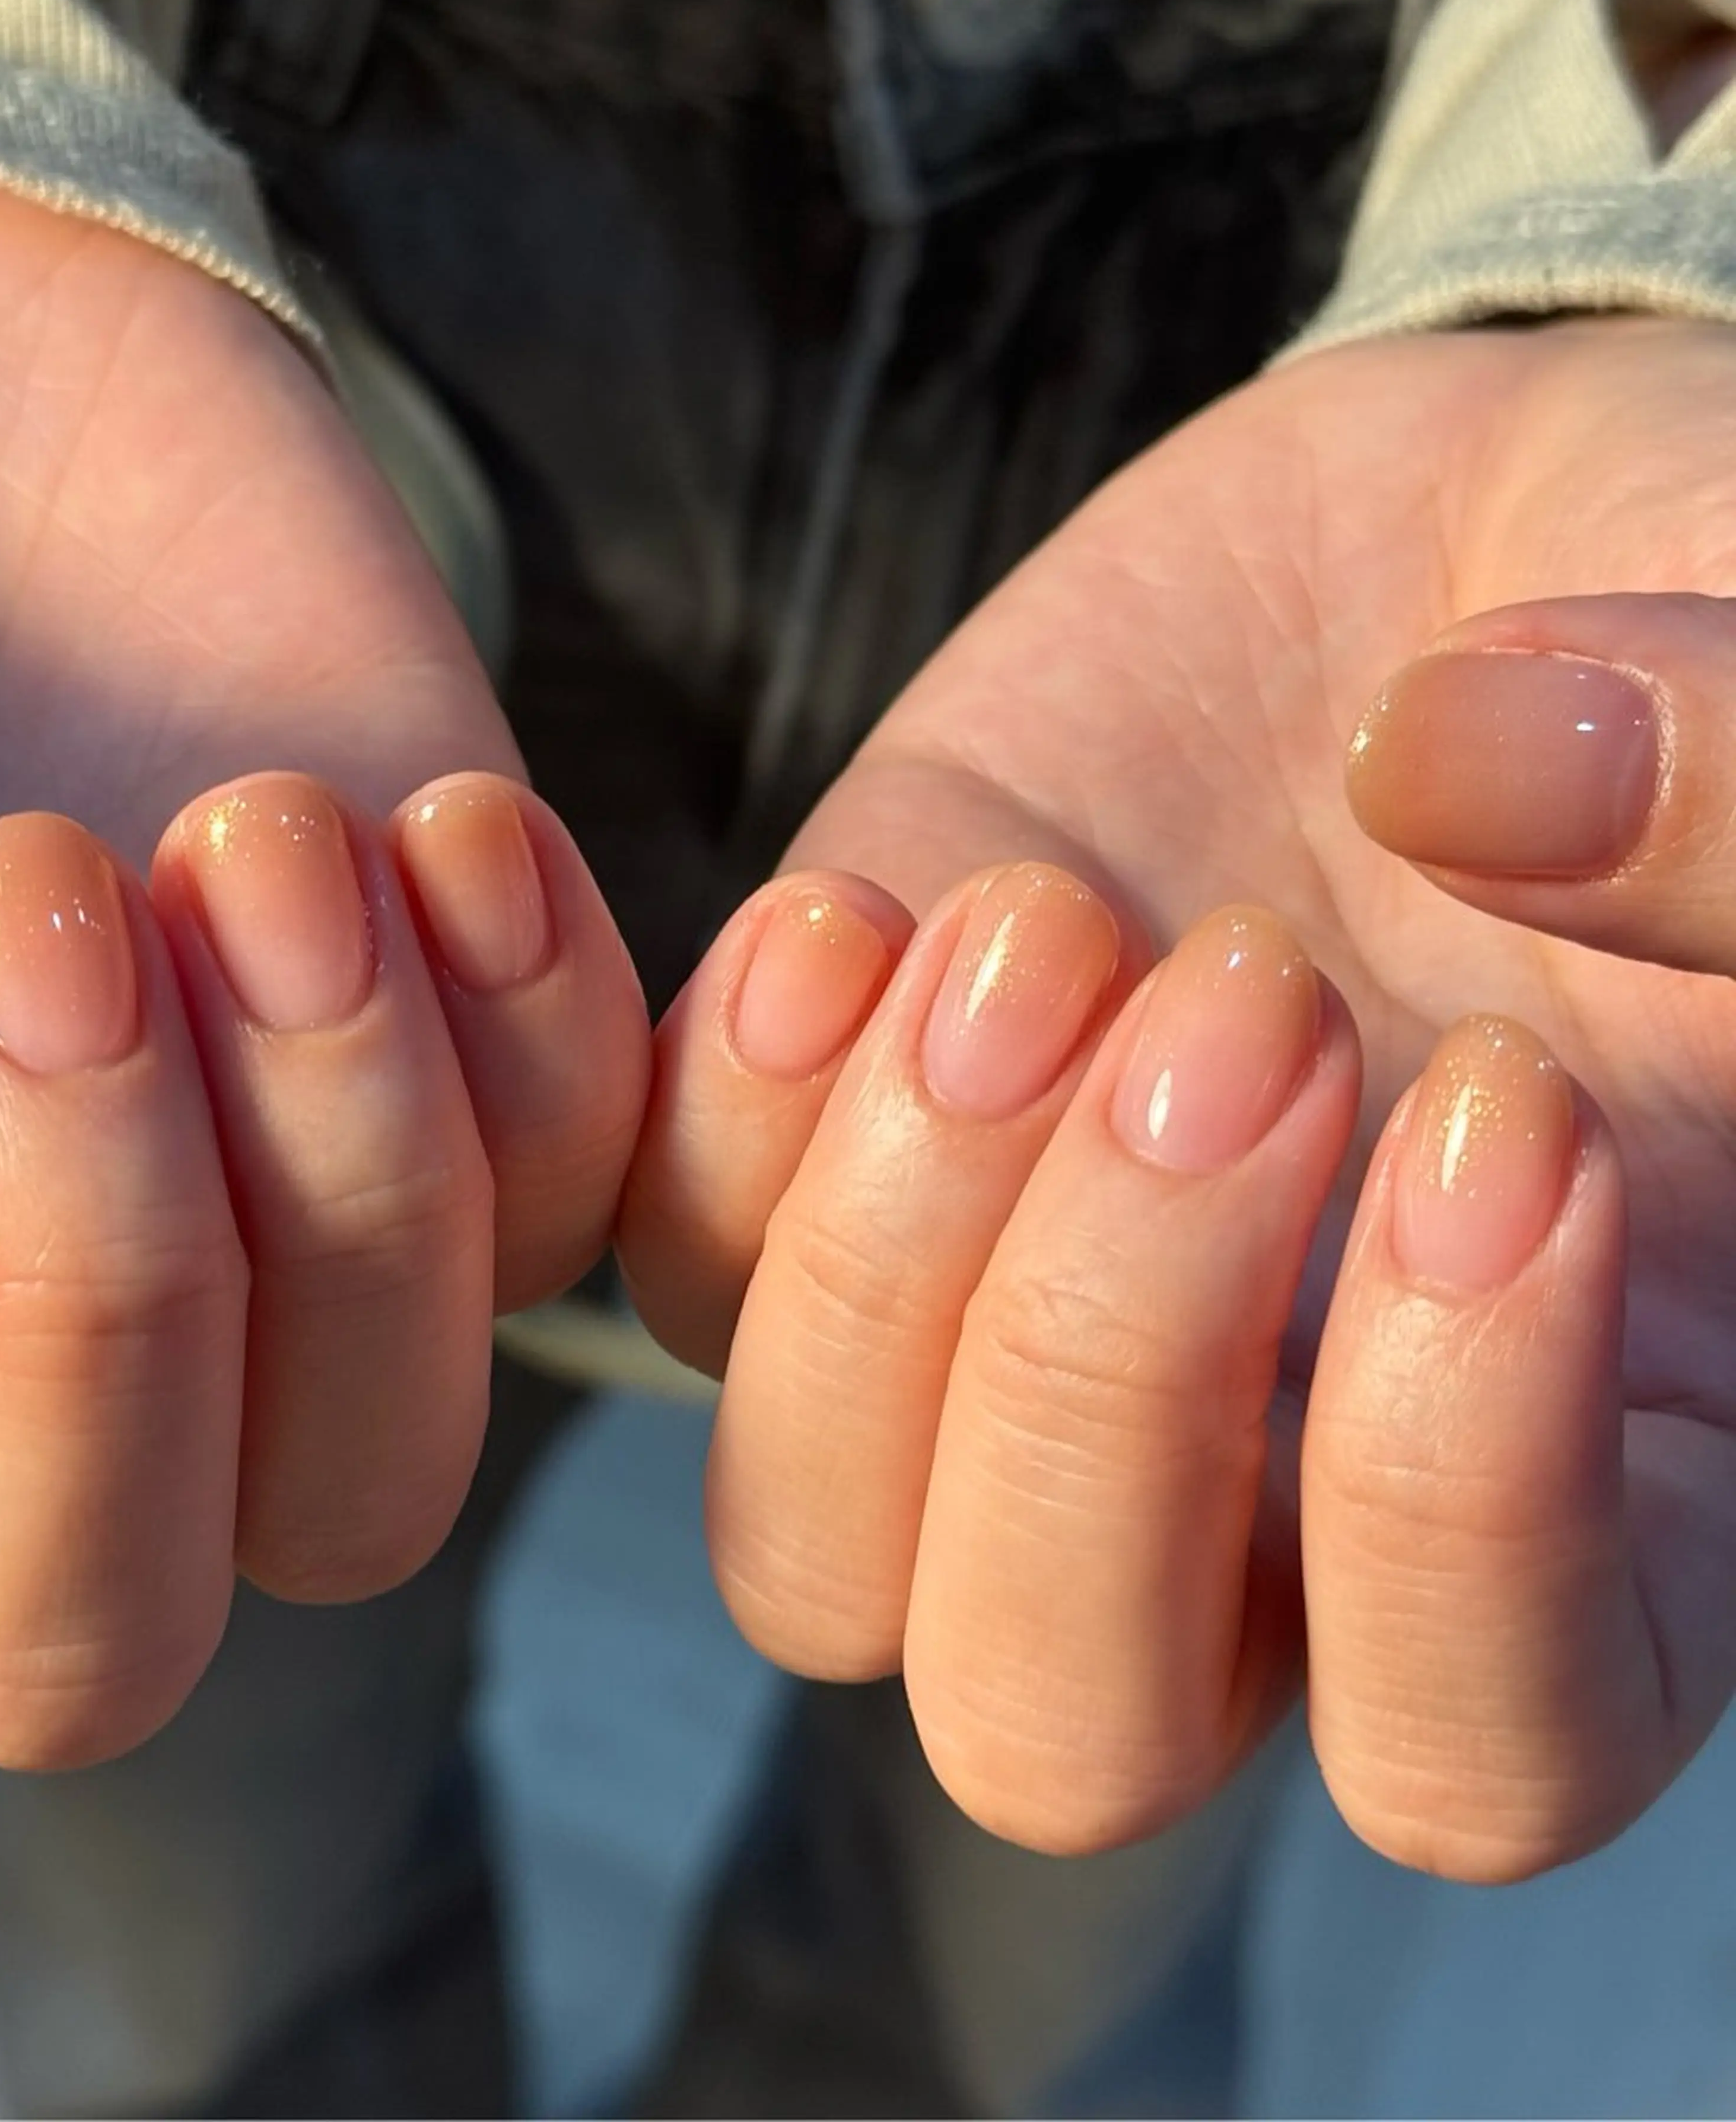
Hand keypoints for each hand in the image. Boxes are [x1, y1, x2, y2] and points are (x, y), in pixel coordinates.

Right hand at [0, 121, 644, 1765]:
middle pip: (70, 1644)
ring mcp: (219, 1230)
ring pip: (363, 1487)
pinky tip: (430, 816)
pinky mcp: (438, 1078)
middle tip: (24, 901)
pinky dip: (539, 1041)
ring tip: (253, 829)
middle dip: (87, 1307)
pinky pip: (571, 1215)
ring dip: (348, 1182)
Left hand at [619, 316, 1735, 1880]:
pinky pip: (668, 1254)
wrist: (1475, 546)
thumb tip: (1459, 780)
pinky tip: (858, 915)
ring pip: (808, 1539)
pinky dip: (723, 1121)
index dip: (1448, 1512)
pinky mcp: (838, 1123)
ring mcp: (1002, 1305)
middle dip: (1101, 1378)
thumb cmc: (1700, 653)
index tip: (1505, 1122)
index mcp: (1582, 1482)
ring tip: (1050, 931)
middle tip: (1254, 1012)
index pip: (1466, 1754)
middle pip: (1056, 1720)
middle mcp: (1256, 1465)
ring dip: (887, 1256)